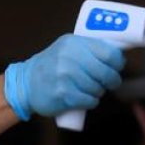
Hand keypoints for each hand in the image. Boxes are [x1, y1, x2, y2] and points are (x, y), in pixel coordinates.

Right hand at [4, 34, 124, 119]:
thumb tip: (117, 56)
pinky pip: (90, 100)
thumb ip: (87, 48)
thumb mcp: (66, 48)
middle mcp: (70, 57)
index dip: (118, 62)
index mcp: (74, 43)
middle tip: (110, 83)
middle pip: (107, 72)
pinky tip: (84, 99)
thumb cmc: (51, 66)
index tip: (117, 66)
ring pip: (99, 88)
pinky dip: (91, 102)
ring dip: (99, 92)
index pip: (109, 52)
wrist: (26, 84)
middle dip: (112, 80)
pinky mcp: (64, 94)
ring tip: (90, 89)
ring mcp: (66, 76)